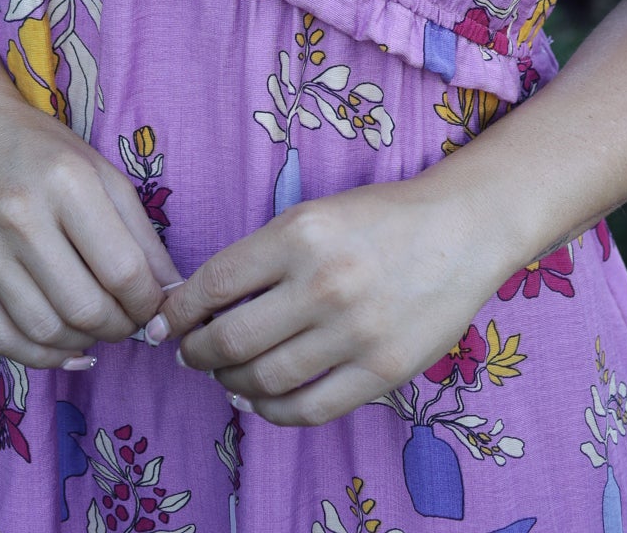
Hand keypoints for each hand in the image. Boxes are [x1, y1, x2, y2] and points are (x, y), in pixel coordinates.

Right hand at [0, 69, 182, 369]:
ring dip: (83, 343)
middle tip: (129, 322)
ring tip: (96, 329)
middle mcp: (20, 215)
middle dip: (121, 328)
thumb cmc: (39, 147)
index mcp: (67, 181)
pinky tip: (62, 346)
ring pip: (46, 332)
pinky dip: (40, 356)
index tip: (155, 306)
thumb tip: (171, 291)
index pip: (124, 271)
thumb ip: (139, 232)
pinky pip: (1, 338)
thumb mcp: (99, 170)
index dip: (149, 303)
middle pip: (86, 309)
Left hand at [151, 175, 503, 426]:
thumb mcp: (314, 214)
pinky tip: (261, 400)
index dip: (179, 309)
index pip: (215, 282)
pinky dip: (273, 412)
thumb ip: (263, 255)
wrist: (461, 230)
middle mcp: (324, 284)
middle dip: (197, 352)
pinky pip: (310, 408)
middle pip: (232, 338)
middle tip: (190, 353)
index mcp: (300, 235)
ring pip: (265, 380)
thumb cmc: (380, 217)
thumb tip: (203, 302)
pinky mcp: (381, 371)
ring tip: (225, 375)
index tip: (166, 321)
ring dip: (231, 383)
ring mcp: (354, 332)